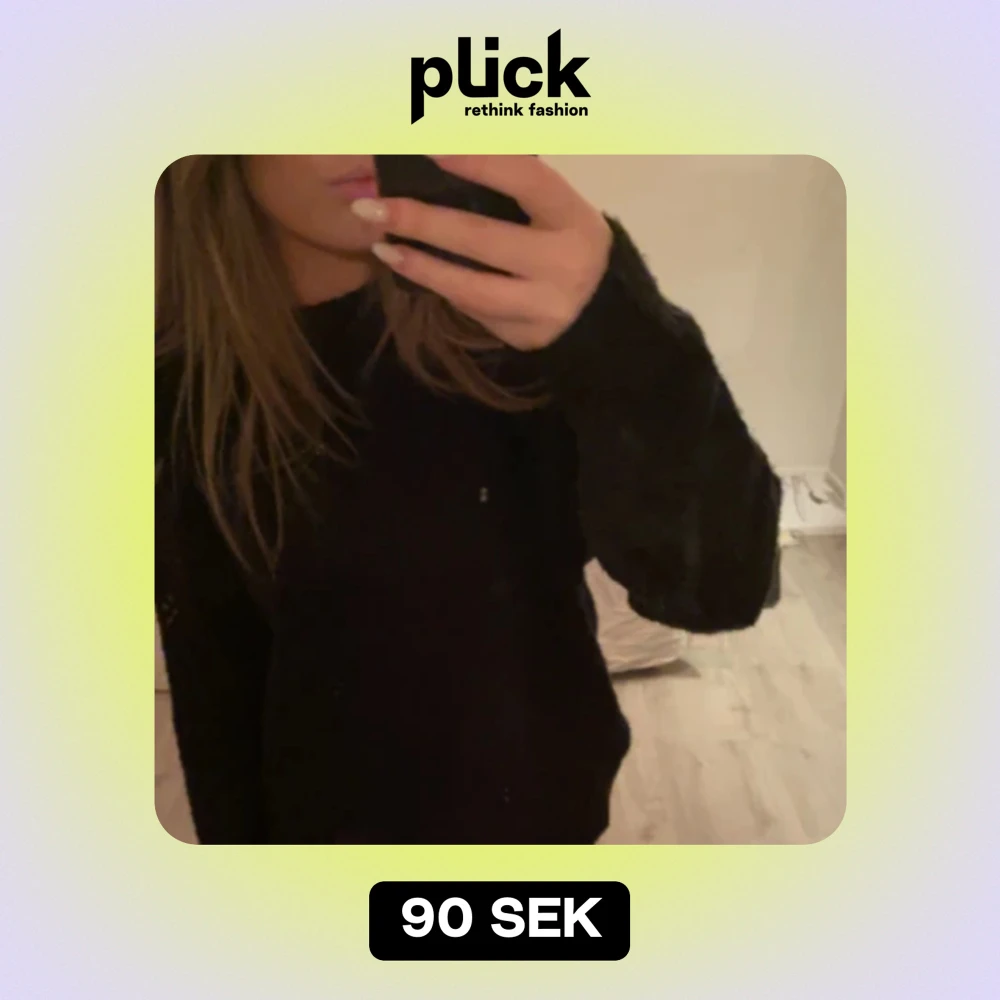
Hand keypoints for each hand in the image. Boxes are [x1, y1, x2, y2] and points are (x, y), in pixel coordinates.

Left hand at [351, 155, 612, 350]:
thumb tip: (448, 142)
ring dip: (419, 266)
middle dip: (421, 221)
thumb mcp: (553, 206)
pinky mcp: (529, 336)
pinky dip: (443, 289)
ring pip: (470, 287)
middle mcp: (566, 263)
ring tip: (382, 247)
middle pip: (482, 238)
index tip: (426, 146)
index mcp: (574, 216)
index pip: (523, 179)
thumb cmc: (564, 239)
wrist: (600, 309)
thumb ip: (513, 179)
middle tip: (373, 207)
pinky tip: (415, 272)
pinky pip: (475, 311)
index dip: (475, 161)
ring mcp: (548, 307)